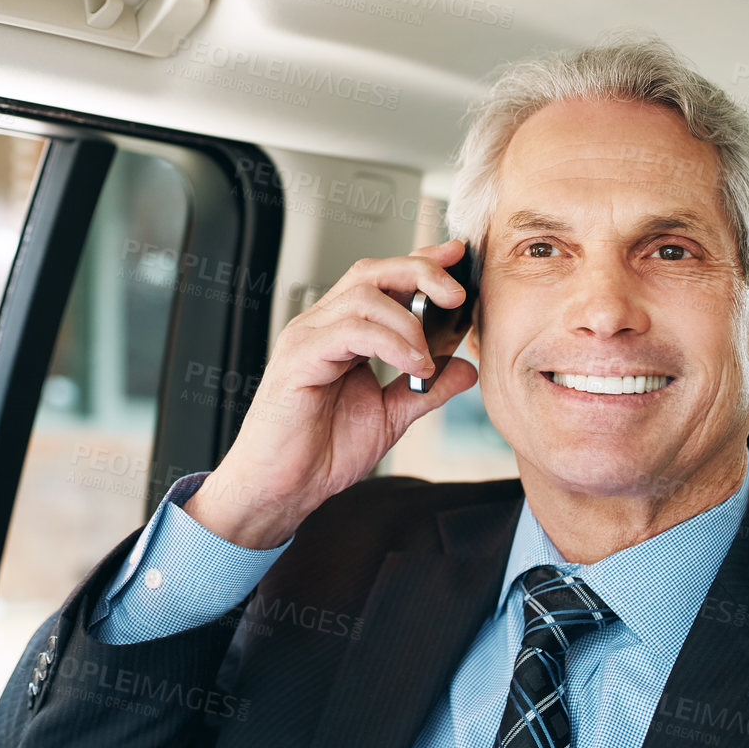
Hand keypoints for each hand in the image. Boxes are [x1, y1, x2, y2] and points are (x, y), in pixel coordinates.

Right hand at [184, 238, 479, 547]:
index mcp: (341, 332)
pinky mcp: (299, 358)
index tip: (459, 258)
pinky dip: (389, 342)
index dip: (420, 261)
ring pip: (363, 295)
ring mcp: (307, 338)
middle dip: (420, 272)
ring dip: (408, 320)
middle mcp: (322, 326)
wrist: (282, 489)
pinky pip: (349, 331)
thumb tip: (466, 368)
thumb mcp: (389, 417)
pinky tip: (411, 364)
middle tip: (457, 295)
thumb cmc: (320, 452)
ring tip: (427, 356)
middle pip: (372, 272)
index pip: (382, 279)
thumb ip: (425, 389)